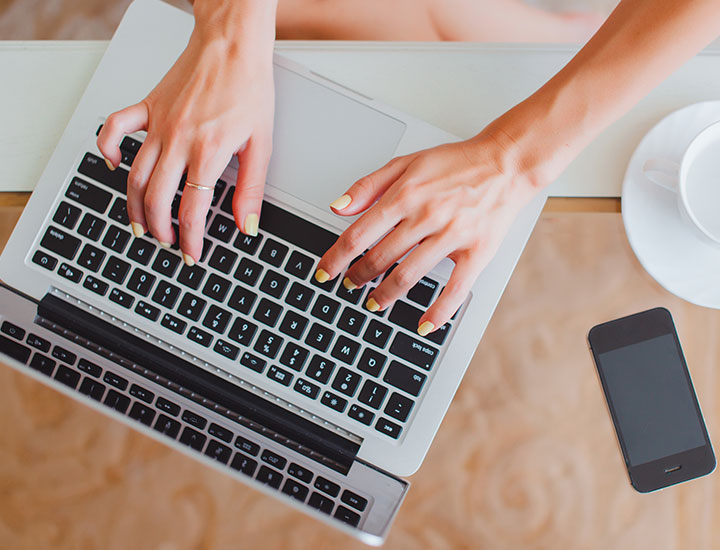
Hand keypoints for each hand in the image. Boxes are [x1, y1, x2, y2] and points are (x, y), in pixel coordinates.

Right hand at [97, 2, 275, 264]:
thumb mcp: (261, 144)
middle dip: (160, 228)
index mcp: (207, 151)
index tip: (192, 254)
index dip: (190, 238)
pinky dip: (108, 149)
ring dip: (135, 205)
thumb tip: (247, 223)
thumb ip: (251, 188)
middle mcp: (177, 140)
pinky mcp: (147, 106)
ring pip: (135, 174)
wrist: (232, 45)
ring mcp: (158, 123)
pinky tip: (113, 166)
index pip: (192, 209)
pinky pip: (115, 129)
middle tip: (167, 243)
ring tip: (142, 225)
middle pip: (156, 197)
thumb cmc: (249, 87)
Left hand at [315, 131, 538, 335]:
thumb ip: (368, 185)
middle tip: (350, 286)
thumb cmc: (456, 164)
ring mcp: (452, 236)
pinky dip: (438, 312)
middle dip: (358, 277)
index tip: (323, 273)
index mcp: (405, 195)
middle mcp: (425, 216)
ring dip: (385, 296)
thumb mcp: (406, 163)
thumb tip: (338, 207)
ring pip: (408, 276)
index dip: (336, 258)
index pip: (359, 234)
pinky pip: (455, 289)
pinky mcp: (477, 252)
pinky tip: (424, 325)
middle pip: (380, 258)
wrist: (505, 164)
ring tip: (374, 303)